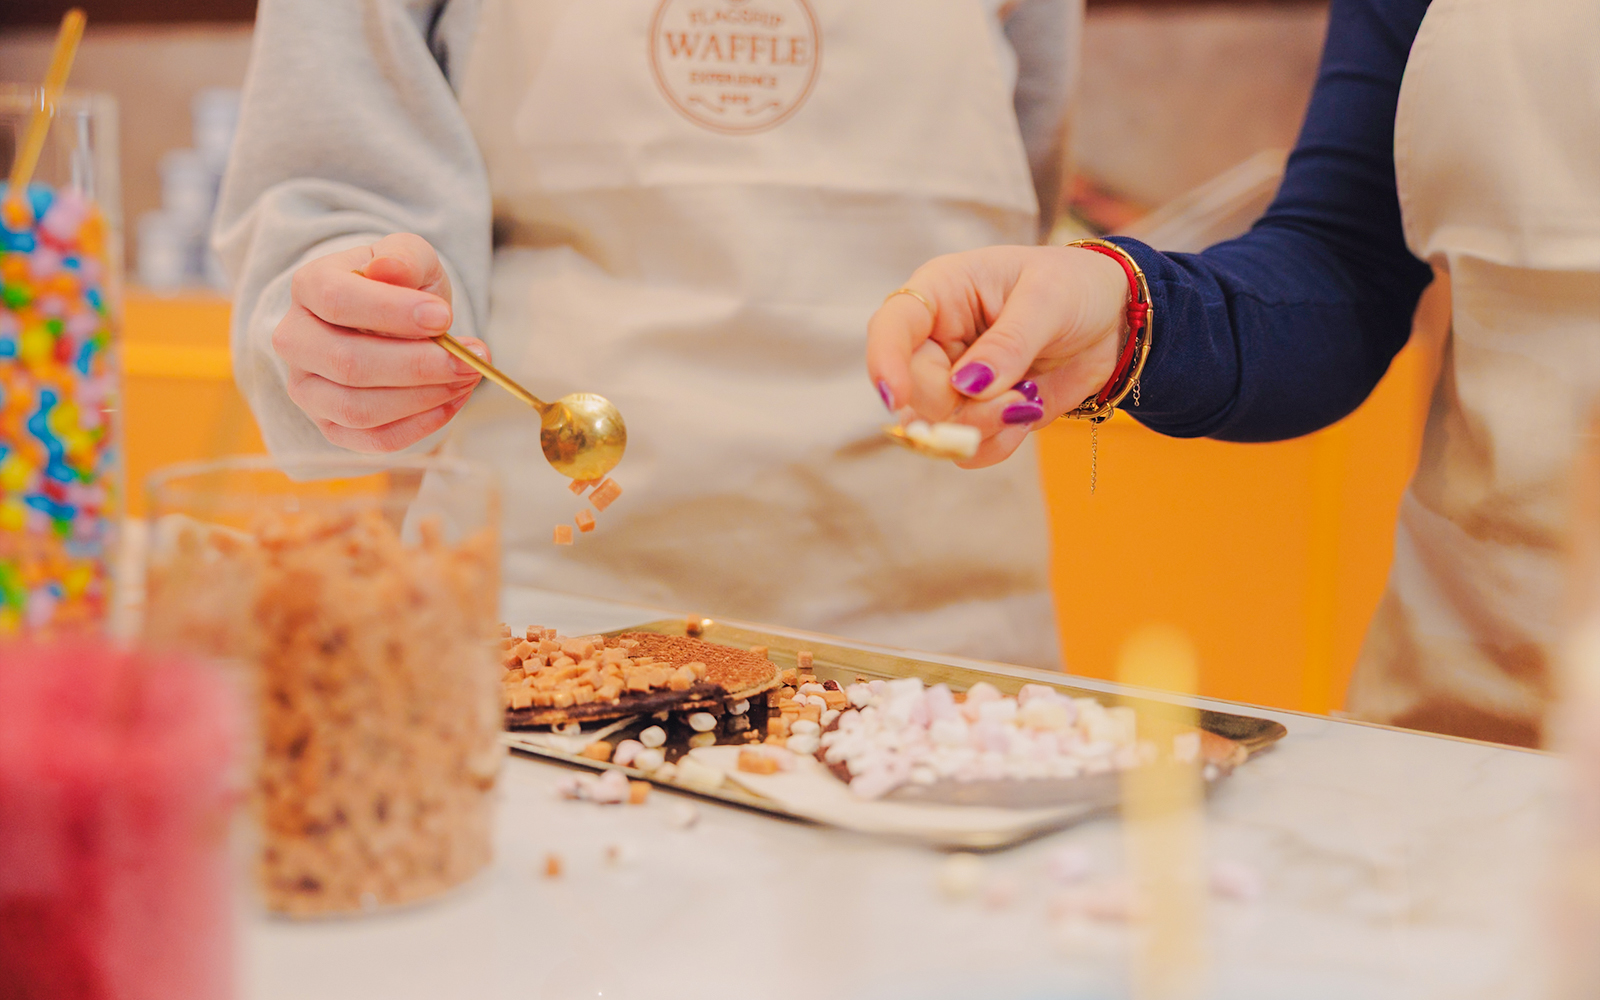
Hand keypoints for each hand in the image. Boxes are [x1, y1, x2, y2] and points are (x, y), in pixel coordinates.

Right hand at [272, 232, 488, 452]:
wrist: (391, 320)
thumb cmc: (400, 286)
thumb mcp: (410, 257)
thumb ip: (404, 257)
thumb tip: (389, 268)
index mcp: (309, 286)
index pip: (338, 301)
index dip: (392, 312)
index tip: (444, 317)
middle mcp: (296, 341)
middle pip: (349, 364)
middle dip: (419, 366)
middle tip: (471, 359)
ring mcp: (307, 389)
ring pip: (359, 409)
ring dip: (424, 398)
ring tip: (468, 377)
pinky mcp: (331, 426)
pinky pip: (374, 440)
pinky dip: (422, 425)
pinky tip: (453, 400)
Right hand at [866, 245, 1129, 467]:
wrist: (1113, 320)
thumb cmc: (1075, 287)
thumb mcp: (1048, 300)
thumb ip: (1008, 342)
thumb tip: (968, 385)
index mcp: (942, 293)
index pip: (891, 327)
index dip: (885, 363)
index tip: (895, 399)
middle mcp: (937, 339)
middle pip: (913, 391)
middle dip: (959, 408)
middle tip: (1015, 401)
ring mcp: (953, 381)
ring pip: (936, 427)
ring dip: (981, 428)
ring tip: (1027, 403)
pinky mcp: (977, 413)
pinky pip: (966, 448)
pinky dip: (995, 443)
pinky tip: (1026, 415)